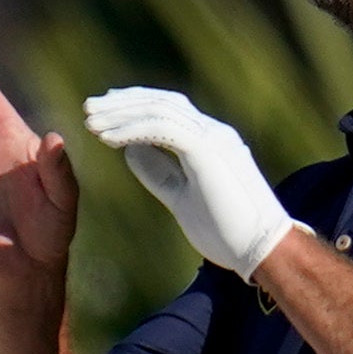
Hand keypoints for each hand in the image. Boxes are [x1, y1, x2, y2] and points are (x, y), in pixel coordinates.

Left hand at [83, 87, 295, 279]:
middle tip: (89, 106)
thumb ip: (160, 174)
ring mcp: (214, 139)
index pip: (170, 109)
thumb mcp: (183, 199)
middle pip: (162, 102)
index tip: (106, 110)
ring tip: (91, 121)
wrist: (263, 250)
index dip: (136, 105)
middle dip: (123, 102)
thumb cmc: (227, 232)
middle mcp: (214, 132)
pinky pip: (164, 129)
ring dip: (122, 114)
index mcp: (211, 140)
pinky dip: (133, 130)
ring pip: (160, 110)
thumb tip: (131, 153)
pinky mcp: (208, 152)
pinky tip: (109, 138)